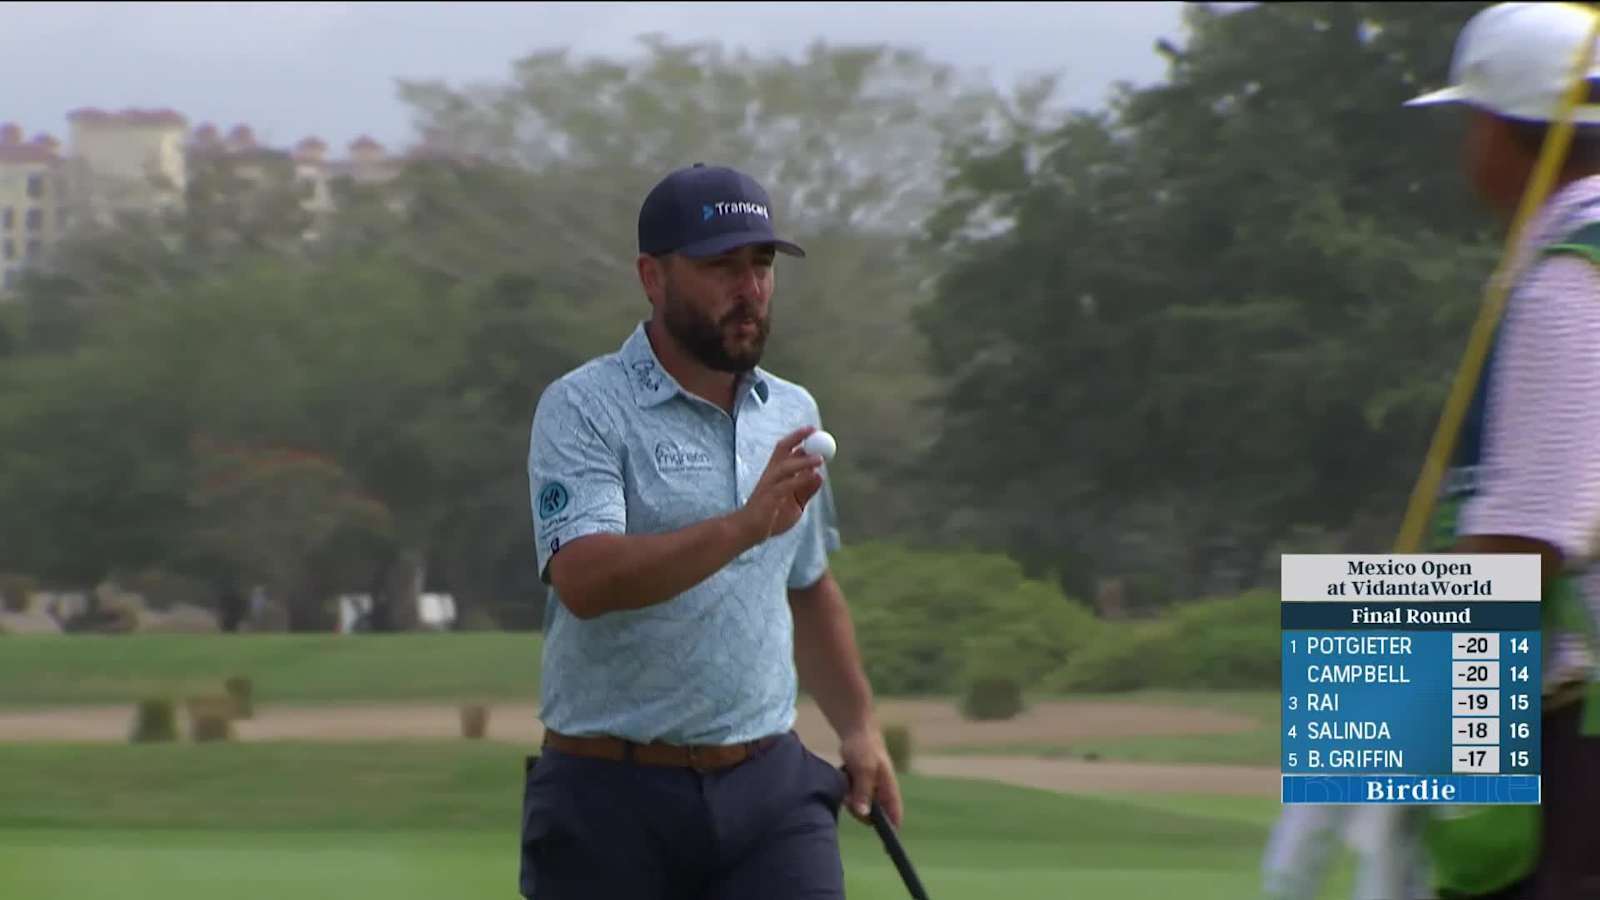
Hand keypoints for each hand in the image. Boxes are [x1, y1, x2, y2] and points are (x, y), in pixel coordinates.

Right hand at [732, 426, 824, 546]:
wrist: (747, 531)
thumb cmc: (770, 517)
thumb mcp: (794, 503)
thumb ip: (806, 490)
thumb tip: (820, 476)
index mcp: (775, 473)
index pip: (785, 449)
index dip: (798, 438)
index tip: (813, 430)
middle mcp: (770, 475)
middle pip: (782, 450)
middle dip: (798, 438)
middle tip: (815, 433)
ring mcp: (768, 485)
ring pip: (785, 466)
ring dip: (803, 461)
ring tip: (820, 459)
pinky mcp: (769, 498)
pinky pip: (786, 486)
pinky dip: (800, 480)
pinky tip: (813, 477)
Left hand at [839, 725, 902, 827]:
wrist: (855, 730)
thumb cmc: (864, 747)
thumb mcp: (864, 769)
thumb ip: (864, 792)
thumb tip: (864, 815)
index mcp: (889, 789)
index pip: (895, 816)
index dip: (891, 832)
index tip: (884, 847)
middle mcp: (882, 791)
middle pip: (873, 814)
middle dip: (860, 810)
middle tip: (850, 796)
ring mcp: (871, 787)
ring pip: (861, 805)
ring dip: (851, 798)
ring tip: (847, 780)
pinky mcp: (861, 782)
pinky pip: (853, 795)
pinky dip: (848, 790)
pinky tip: (845, 776)